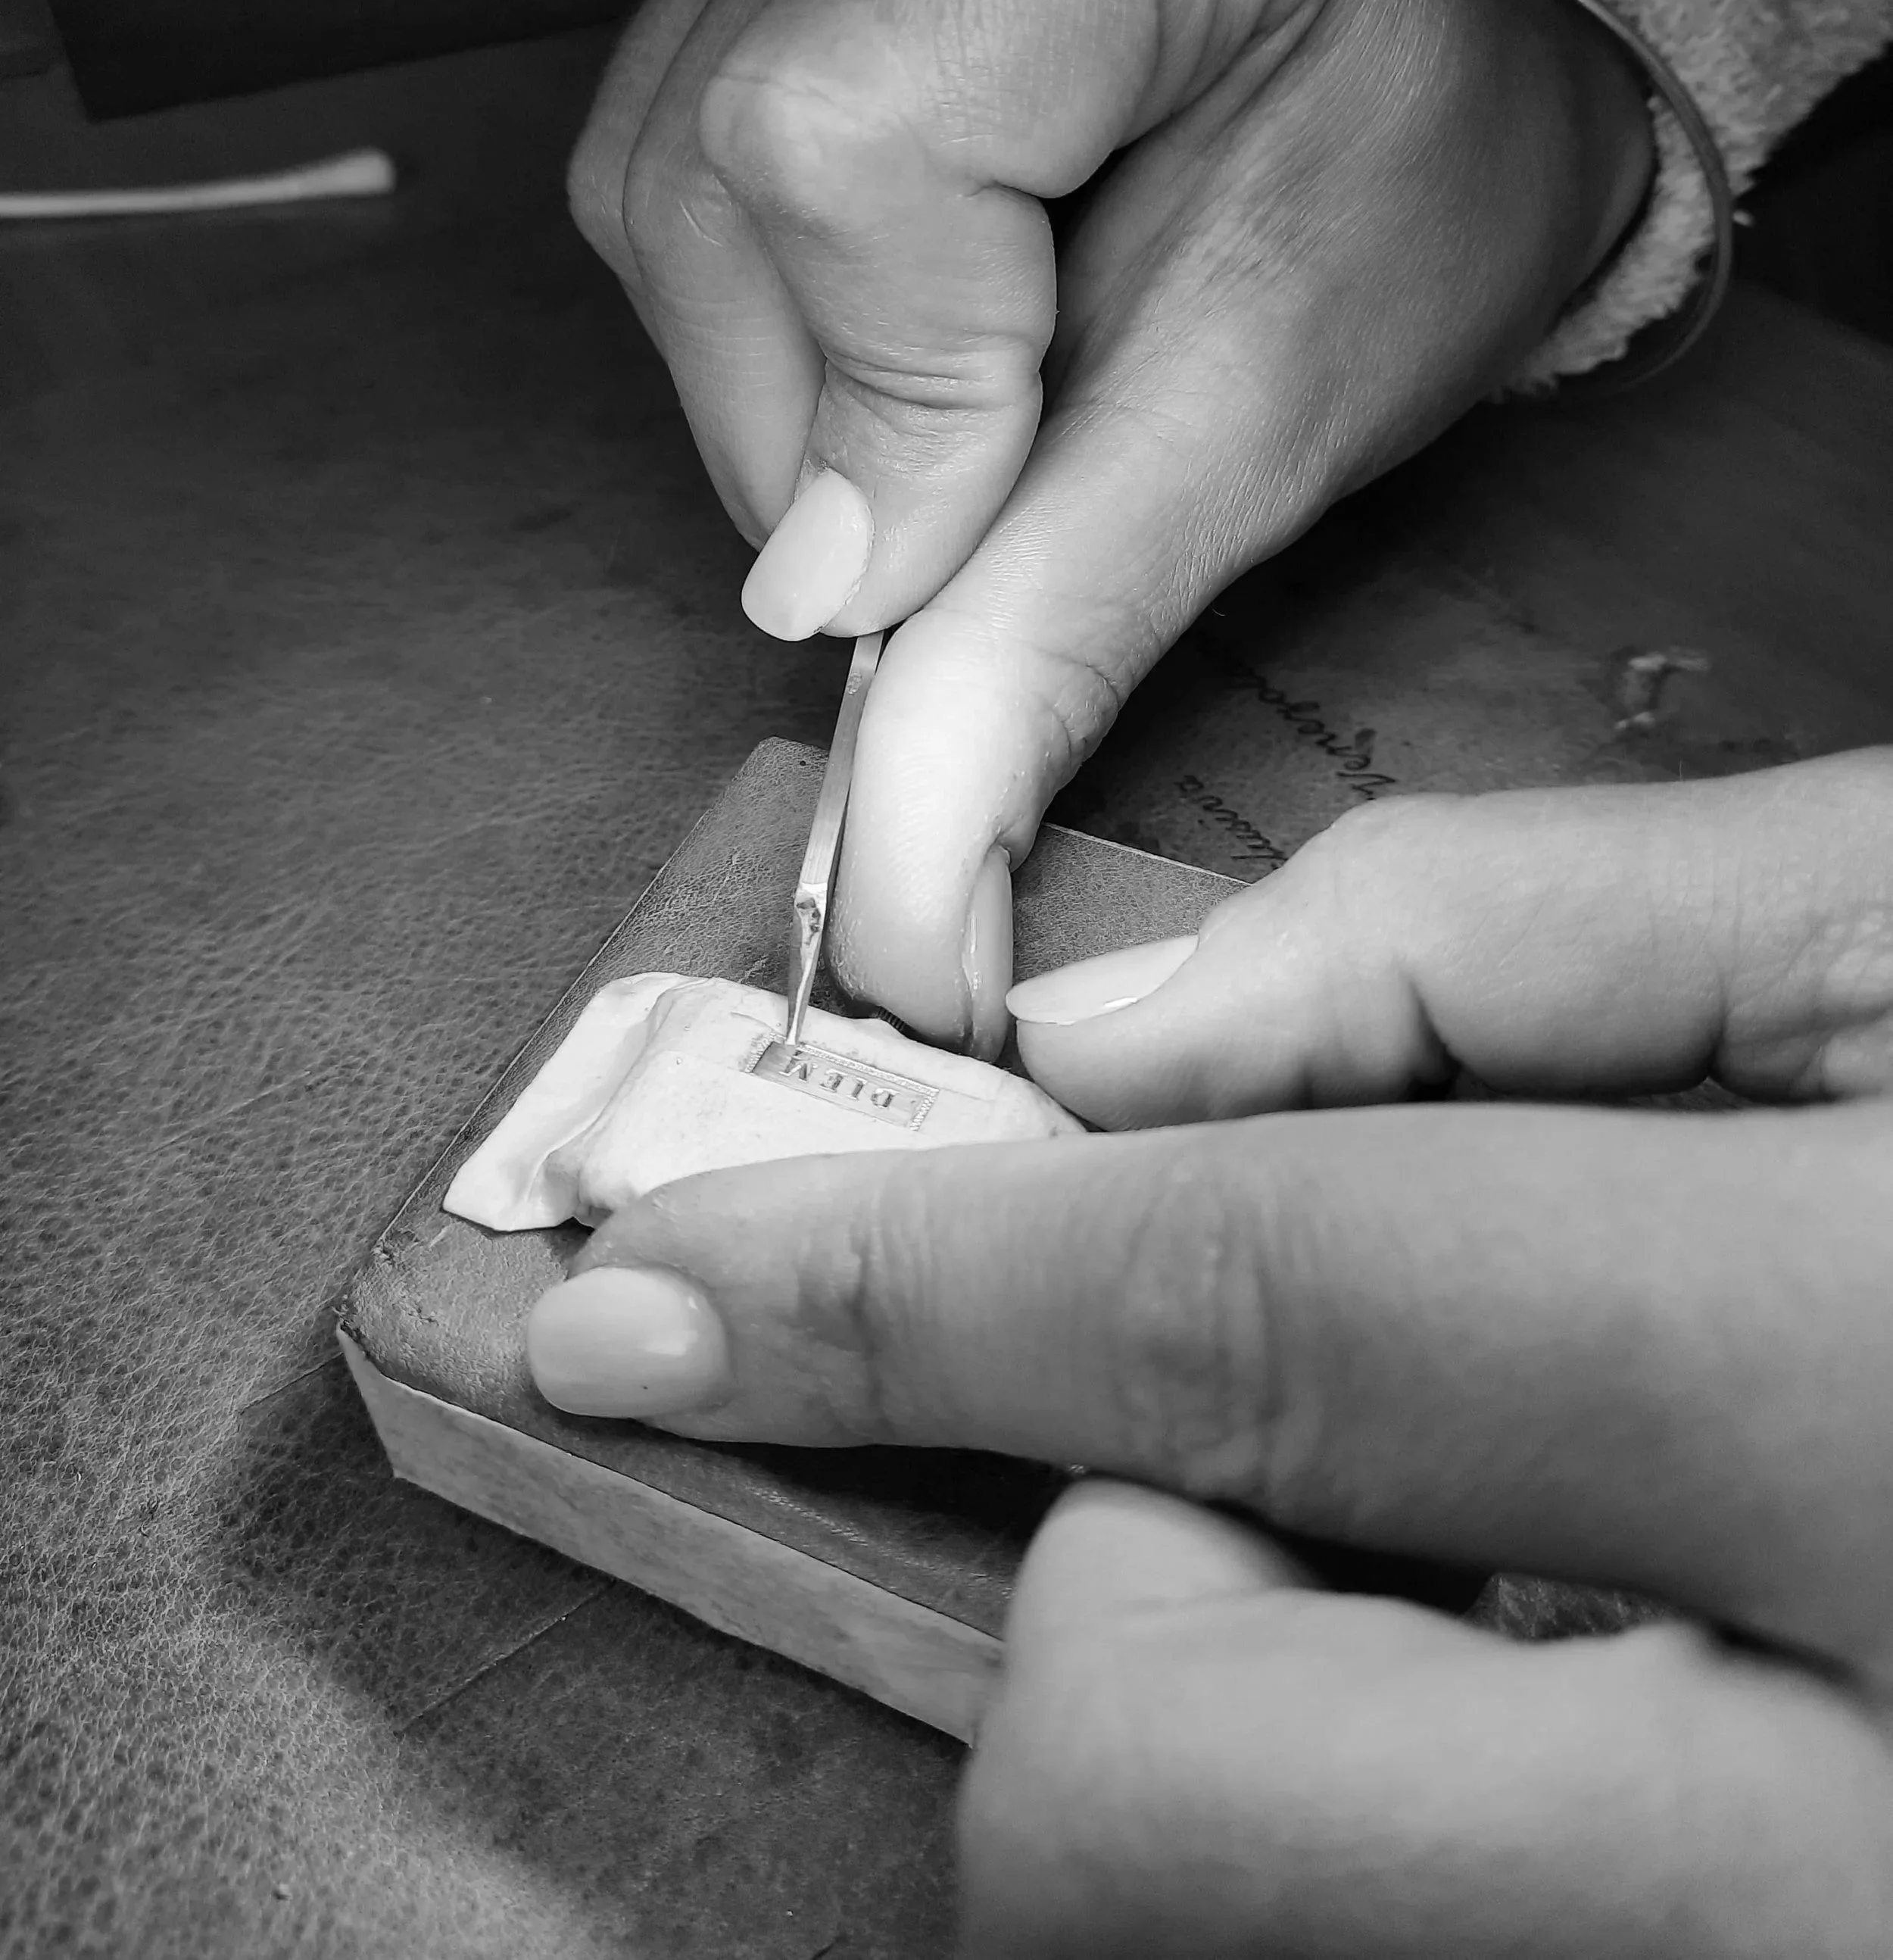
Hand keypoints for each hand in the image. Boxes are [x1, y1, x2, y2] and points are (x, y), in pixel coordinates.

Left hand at [527, 753, 1892, 1954]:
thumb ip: (1491, 944)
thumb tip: (1099, 1043)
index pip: (1254, 1323)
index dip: (900, 1283)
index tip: (648, 1286)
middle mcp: (1858, 1855)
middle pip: (1165, 1785)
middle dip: (1134, 1570)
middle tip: (1353, 1425)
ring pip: (1248, 1928)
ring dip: (1279, 1703)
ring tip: (1558, 1557)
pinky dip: (1402, 1808)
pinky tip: (1622, 1673)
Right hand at [570, 0, 1651, 1049]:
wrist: (1385, 48)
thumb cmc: (1395, 191)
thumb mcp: (1267, 413)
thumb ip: (1059, 616)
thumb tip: (901, 871)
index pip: (841, 149)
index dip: (907, 390)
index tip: (1025, 490)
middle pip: (710, 214)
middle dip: (852, 443)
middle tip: (1049, 431)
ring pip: (663, 243)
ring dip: (818, 400)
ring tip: (1007, 348)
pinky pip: (667, 216)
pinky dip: (787, 335)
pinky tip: (927, 303)